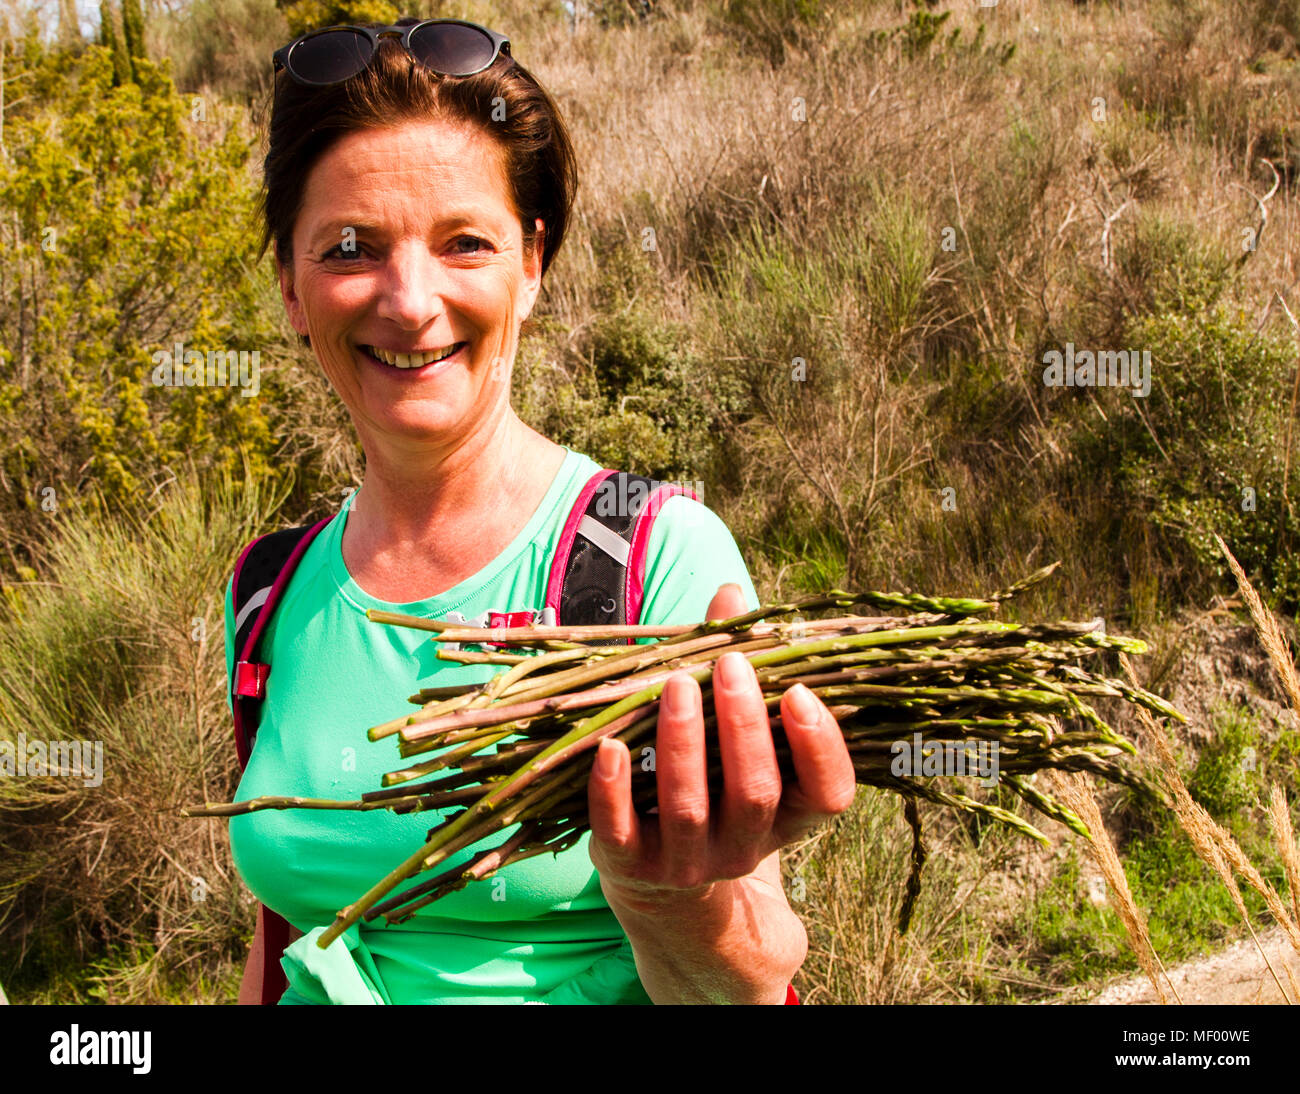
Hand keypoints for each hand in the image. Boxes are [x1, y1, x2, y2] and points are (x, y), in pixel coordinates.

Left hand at [587, 582, 856, 909]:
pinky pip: (619, 832)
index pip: (828, 793)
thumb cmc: (707, 782)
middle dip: (743, 727)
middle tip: (731, 665)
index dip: (821, 747)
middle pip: (755, 793)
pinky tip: (610, 746)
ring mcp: (687, 861)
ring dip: (684, 743)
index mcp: (788, 814)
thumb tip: (730, 592)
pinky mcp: (629, 866)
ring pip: (690, 809)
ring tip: (677, 683)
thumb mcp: (732, 734)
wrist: (660, 881)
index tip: (799, 692)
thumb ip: (736, 664)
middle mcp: (745, 845)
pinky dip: (613, 790)